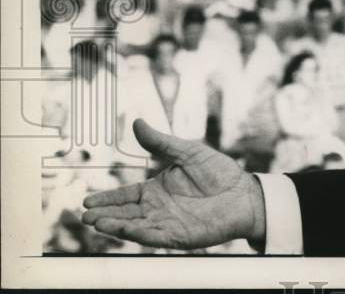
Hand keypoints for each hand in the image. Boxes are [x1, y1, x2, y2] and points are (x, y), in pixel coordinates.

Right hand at [82, 119, 265, 249]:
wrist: (244, 192)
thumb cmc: (219, 172)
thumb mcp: (187, 151)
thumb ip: (160, 142)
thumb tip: (137, 122)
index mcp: (157, 191)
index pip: (125, 196)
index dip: (107, 199)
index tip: (87, 201)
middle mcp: (158, 209)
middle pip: (125, 213)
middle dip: (104, 215)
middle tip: (85, 215)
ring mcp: (167, 224)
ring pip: (135, 227)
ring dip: (116, 226)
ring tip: (96, 223)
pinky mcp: (179, 236)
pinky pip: (154, 236)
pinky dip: (138, 233)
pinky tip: (124, 229)